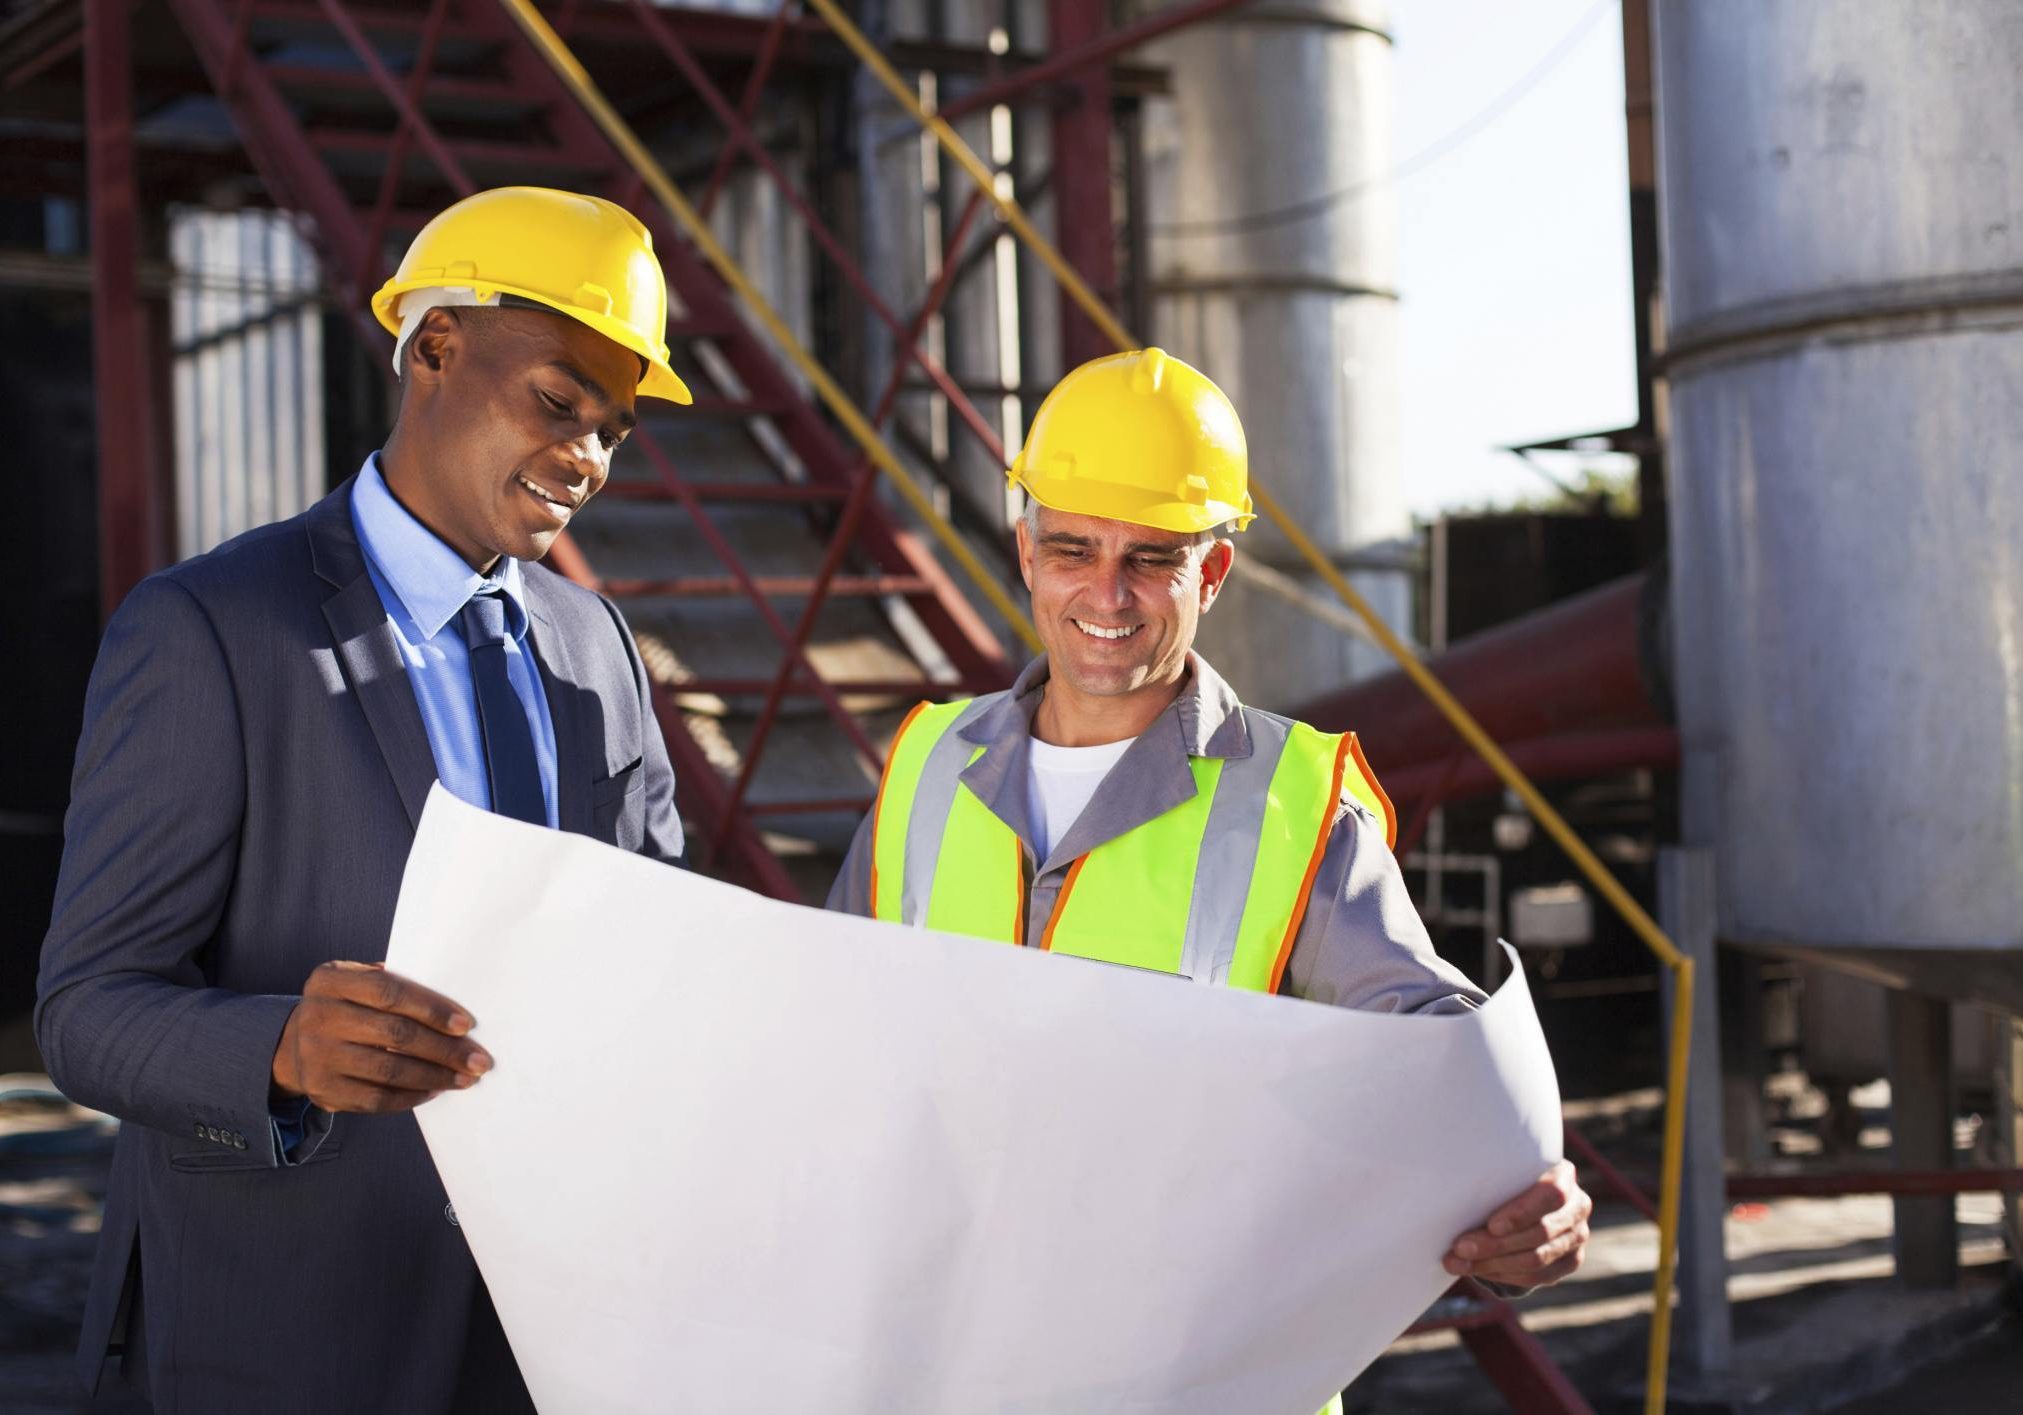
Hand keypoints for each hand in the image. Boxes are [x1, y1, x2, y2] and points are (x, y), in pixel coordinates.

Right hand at [271, 961, 490, 1113]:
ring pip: (389, 1071)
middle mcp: (318, 1016)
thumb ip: (394, 984)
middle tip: (478, 1060)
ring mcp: (316, 1056)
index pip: (390, 992)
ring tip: (464, 1078)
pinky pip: (375, 1098)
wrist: (292, 1044)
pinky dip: (410, 1096)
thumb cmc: (346, 1006)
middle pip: (394, 1034)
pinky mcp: (322, 1090)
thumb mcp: (356, 981)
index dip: (431, 1008)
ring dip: (434, 1076)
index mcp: (330, 980)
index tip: (466, 1024)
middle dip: (444, 1049)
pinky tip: (435, 1090)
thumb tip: (453, 1009)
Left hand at [1442, 1159, 1591, 1290]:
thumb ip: (1491, 1178)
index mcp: (1563, 1175)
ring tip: (1460, 1263)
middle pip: (1540, 1232)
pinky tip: (1480, 1270)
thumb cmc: (1508, 1179)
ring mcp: (1578, 1236)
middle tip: (1460, 1249)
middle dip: (1496, 1244)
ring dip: (1494, 1264)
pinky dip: (1506, 1276)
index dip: (1521, 1213)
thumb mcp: (1504, 1171)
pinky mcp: (1571, 1260)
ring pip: (1538, 1259)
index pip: (1550, 1195)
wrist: (1531, 1197)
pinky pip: (1540, 1276)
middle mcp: (1577, 1206)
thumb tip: (1445, 1193)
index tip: (1491, 1225)